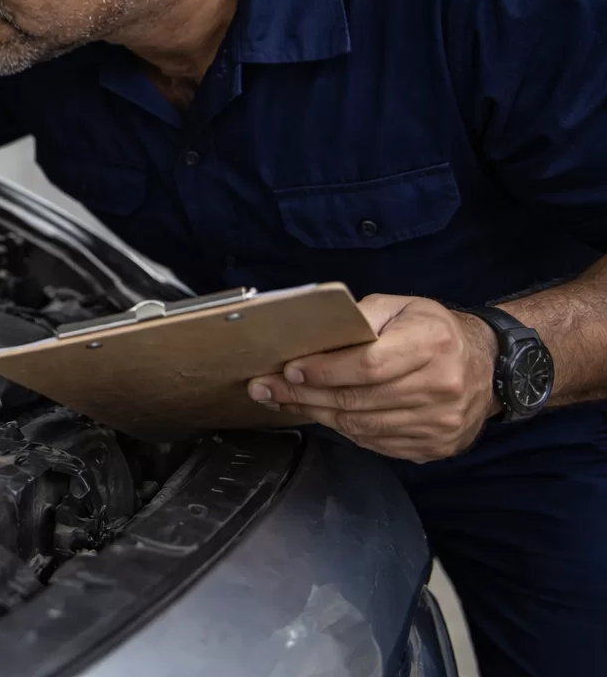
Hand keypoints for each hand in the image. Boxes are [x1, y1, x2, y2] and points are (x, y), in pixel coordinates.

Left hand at [247, 295, 499, 461]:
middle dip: (304, 395)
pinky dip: (344, 429)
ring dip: (316, 414)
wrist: (487, 365)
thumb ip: (361, 316)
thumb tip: (315, 334)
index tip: (289, 369)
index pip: (368, 364)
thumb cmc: (433, 330)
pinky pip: (376, 443)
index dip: (324, 370)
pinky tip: (322, 415)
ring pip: (362, 426)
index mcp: (432, 344)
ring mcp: (441, 422)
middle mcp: (441, 386)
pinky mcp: (436, 446)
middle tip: (265, 389)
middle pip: (358, 399)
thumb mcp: (401, 306)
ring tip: (284, 402)